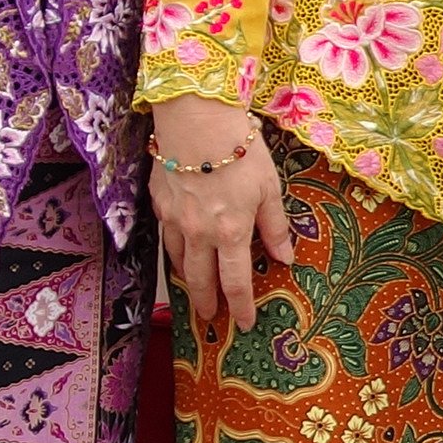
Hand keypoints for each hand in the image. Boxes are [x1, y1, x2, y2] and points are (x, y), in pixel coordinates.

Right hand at [152, 96, 290, 334]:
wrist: (194, 118)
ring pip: (177, 260)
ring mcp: (173, 218)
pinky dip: (173, 249)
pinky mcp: (157, 201)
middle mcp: (197, 233)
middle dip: (207, 303)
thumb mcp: (269, 187)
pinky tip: (178, 250)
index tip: (245, 324)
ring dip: (187, 280)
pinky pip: (165, 235)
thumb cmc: (238, 149)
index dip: (241, 307)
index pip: (235, 282)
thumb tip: (285, 258)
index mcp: (230, 232)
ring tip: (194, 290)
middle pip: (200, 280)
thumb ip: (274, 226)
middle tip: (211, 319)